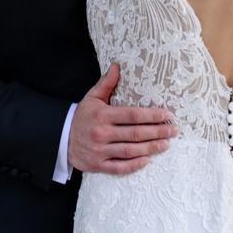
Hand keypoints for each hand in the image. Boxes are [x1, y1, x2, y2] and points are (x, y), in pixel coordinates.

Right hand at [67, 61, 173, 175]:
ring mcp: (99, 151)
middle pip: (135, 134)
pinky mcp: (97, 165)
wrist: (59, 139)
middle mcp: (102, 133)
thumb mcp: (91, 98)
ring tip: (165, 145)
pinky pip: (118, 167)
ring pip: (130, 151)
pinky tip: (147, 160)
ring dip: (150, 148)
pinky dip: (133, 165)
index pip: (132, 115)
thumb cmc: (81, 117)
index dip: (151, 116)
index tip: (167, 115)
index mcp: (103, 115)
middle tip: (173, 131)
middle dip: (157, 132)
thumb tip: (118, 65)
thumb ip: (106, 84)